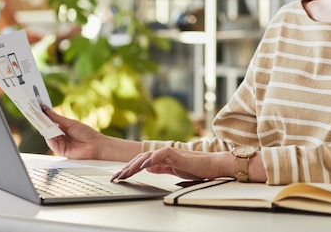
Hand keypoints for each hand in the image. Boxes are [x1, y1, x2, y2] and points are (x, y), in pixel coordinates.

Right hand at [42, 106, 104, 159]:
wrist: (95, 146)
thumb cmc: (88, 134)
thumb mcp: (71, 123)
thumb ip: (57, 118)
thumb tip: (47, 110)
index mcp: (64, 128)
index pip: (51, 121)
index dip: (45, 116)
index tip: (39, 108)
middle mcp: (61, 136)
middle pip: (48, 128)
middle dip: (42, 121)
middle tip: (36, 113)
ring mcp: (60, 143)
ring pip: (48, 135)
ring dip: (44, 128)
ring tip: (40, 120)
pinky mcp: (60, 150)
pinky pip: (51, 143)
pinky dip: (48, 137)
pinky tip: (47, 131)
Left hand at [111, 148, 231, 181]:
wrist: (215, 165)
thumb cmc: (199, 169)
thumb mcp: (176, 170)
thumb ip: (162, 168)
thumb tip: (148, 168)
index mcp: (163, 159)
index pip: (142, 162)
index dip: (129, 169)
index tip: (119, 177)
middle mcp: (164, 154)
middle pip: (141, 158)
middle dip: (127, 168)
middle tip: (116, 177)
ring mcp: (171, 153)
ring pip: (148, 156)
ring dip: (135, 165)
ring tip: (125, 173)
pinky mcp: (178, 154)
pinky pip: (162, 154)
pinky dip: (153, 158)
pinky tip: (144, 164)